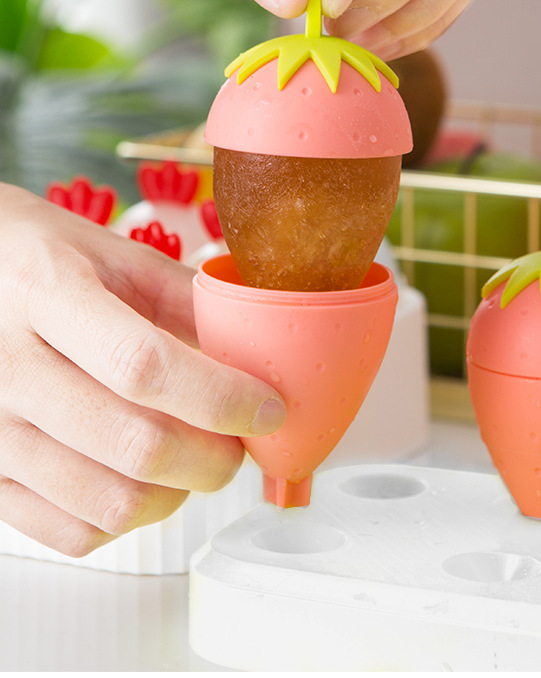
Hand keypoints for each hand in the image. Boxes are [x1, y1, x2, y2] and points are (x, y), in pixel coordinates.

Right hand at [0, 184, 285, 556]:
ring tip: (195, 459)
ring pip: (109, 502)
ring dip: (178, 493)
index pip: (143, 365)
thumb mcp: (113, 255)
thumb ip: (186, 300)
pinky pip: (72, 533)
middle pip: (135, 445)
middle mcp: (9, 365)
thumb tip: (260, 353)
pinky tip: (141, 481)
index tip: (267, 406)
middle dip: (215, 457)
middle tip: (241, 440)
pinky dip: (126, 520)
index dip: (219, 397)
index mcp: (47, 292)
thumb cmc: (39, 260)